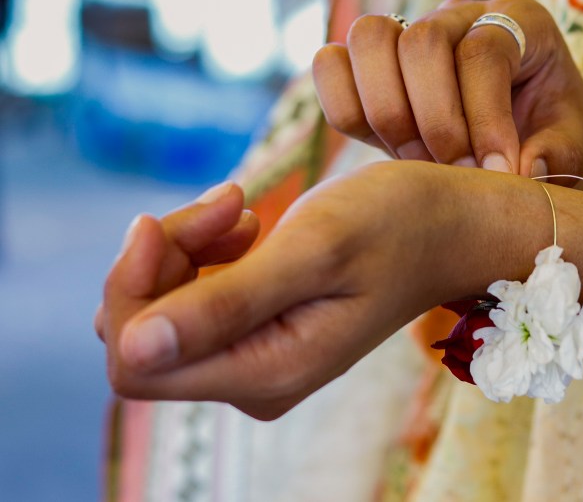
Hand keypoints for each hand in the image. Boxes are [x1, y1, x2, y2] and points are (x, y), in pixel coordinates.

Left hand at [100, 163, 547, 419]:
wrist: (452, 223)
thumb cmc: (399, 224)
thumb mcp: (315, 249)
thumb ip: (226, 302)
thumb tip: (130, 348)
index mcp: (268, 371)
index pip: (135, 362)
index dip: (129, 289)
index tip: (161, 221)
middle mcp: (253, 379)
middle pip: (141, 332)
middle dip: (162, 257)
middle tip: (229, 204)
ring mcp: (255, 356)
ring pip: (161, 307)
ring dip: (185, 245)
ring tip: (242, 207)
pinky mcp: (259, 329)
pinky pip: (190, 295)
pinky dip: (203, 248)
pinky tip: (247, 221)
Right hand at [313, 0, 582, 182]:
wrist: (522, 141)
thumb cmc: (553, 137)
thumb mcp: (575, 147)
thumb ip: (558, 154)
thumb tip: (525, 169)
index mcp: (521, 21)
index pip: (484, 51)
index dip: (486, 117)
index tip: (499, 175)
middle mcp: (460, 14)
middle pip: (422, 39)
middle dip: (435, 119)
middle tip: (456, 173)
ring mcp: (409, 30)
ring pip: (368, 38)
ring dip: (388, 111)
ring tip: (421, 163)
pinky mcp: (370, 63)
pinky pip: (331, 65)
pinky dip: (346, 107)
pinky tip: (387, 150)